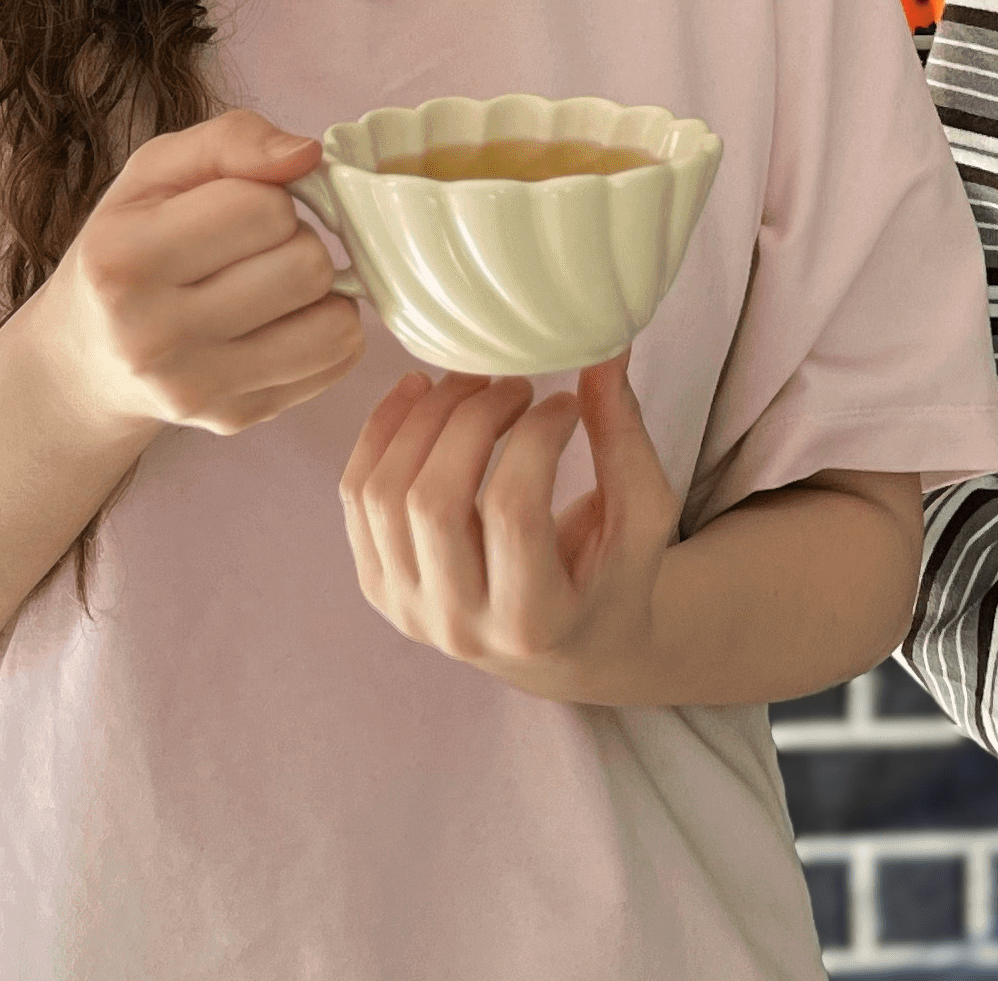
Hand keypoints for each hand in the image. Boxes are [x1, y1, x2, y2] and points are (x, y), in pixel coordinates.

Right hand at [32, 110, 361, 437]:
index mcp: (124, 258)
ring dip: (319, 290)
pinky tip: (281, 320)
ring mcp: (194, 387)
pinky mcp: (232, 417)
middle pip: (306, 265)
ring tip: (273, 282)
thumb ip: (233, 139)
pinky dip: (325, 330)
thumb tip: (309, 154)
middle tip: (257, 248)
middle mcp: (151, 334)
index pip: (264, 208)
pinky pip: (335, 361)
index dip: (269, 195)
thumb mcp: (157, 171)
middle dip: (296, 241)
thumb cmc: (129, 245)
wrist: (86, 356)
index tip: (240, 206)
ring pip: (335, 321)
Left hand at [341, 354, 678, 702]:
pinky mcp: (377, 586)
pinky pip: (356, 497)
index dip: (536, 438)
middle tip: (512, 383)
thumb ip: (625, 438)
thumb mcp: (641, 519)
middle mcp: (457, 626)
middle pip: (435, 501)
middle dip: (471, 419)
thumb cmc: (612, 577)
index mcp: (533, 622)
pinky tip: (417, 395)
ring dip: (422, 418)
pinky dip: (380, 434)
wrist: (564, 648)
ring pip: (384, 494)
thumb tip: (606, 349)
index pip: (513, 511)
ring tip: (470, 384)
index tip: (565, 402)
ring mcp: (407, 609)